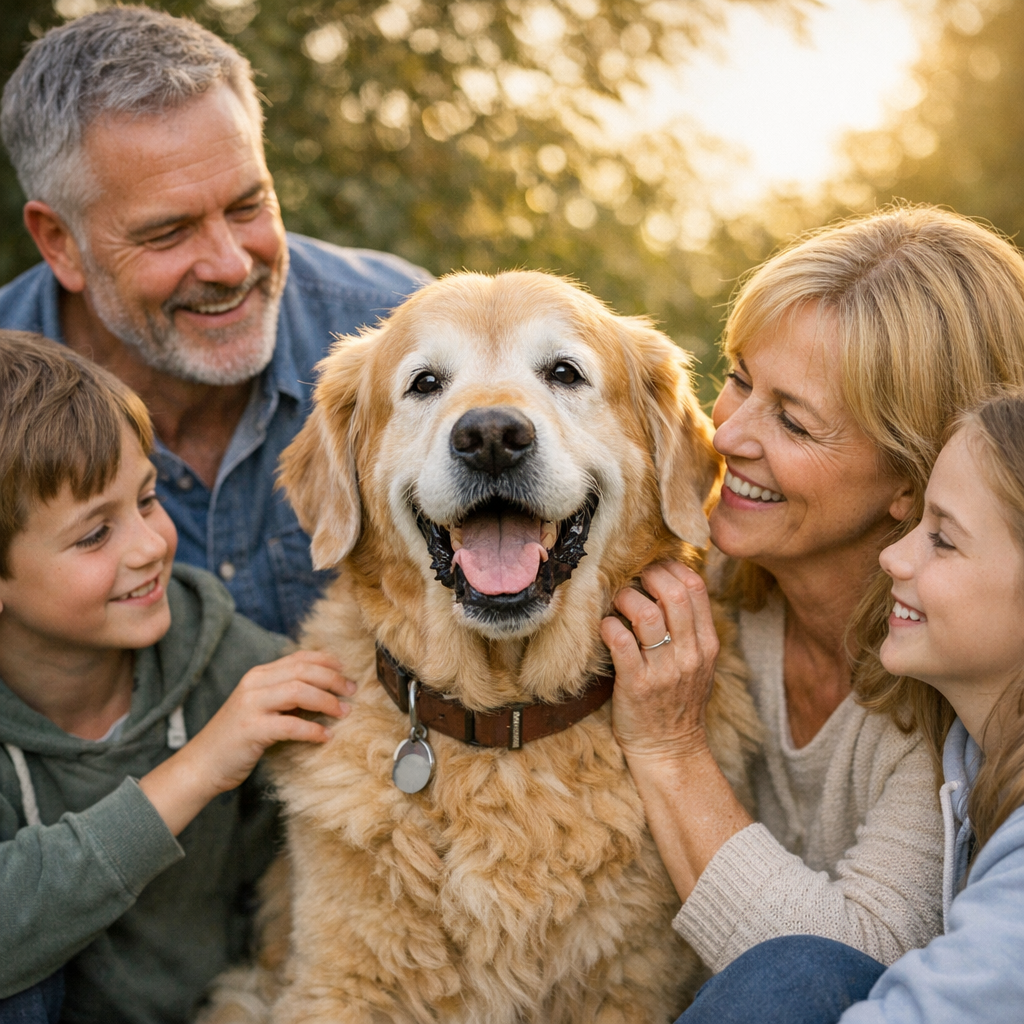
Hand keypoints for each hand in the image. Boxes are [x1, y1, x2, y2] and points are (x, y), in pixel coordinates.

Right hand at [140, 651, 354, 833]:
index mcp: (258, 675)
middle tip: (351, 692)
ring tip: (343, 712)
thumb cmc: (237, 739)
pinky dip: (312, 730)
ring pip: (299, 691)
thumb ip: (285, 696)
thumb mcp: (261, 709)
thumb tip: (324, 692)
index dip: (327, 661)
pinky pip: (291, 725)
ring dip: (327, 701)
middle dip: (333, 679)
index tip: (346, 671)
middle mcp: (254, 684)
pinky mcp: (251, 730)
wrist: (201, 765)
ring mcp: (250, 705)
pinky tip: (325, 736)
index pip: (299, 658)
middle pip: (303, 670)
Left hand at [601, 562, 718, 764]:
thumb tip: (668, 586)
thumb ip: (690, 629)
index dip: (672, 567)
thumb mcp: (699, 665)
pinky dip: (609, 626)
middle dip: (648, 575)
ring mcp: (664, 670)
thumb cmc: (679, 702)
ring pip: (646, 613)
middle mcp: (689, 654)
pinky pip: (621, 642)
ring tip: (617, 602)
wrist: (670, 751)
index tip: (654, 564)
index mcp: (707, 645)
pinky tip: (605, 627)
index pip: (696, 589)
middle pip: (673, 594)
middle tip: (632, 577)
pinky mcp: (637, 684)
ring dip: (625, 598)